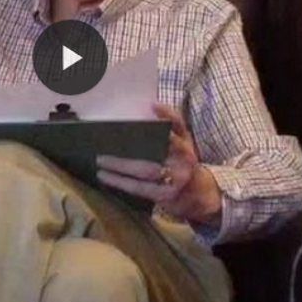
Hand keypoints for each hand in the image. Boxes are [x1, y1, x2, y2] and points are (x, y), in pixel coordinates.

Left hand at [96, 103, 221, 223]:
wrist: (200, 195)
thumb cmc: (182, 163)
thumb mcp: (184, 144)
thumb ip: (172, 126)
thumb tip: (150, 107)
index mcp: (187, 144)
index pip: (179, 126)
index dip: (168, 115)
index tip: (153, 106)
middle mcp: (185, 159)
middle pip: (158, 148)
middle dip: (134, 142)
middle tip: (107, 141)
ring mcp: (177, 178)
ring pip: (146, 170)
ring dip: (120, 167)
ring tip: (100, 163)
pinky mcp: (167, 195)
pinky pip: (140, 188)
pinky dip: (121, 183)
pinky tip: (106, 177)